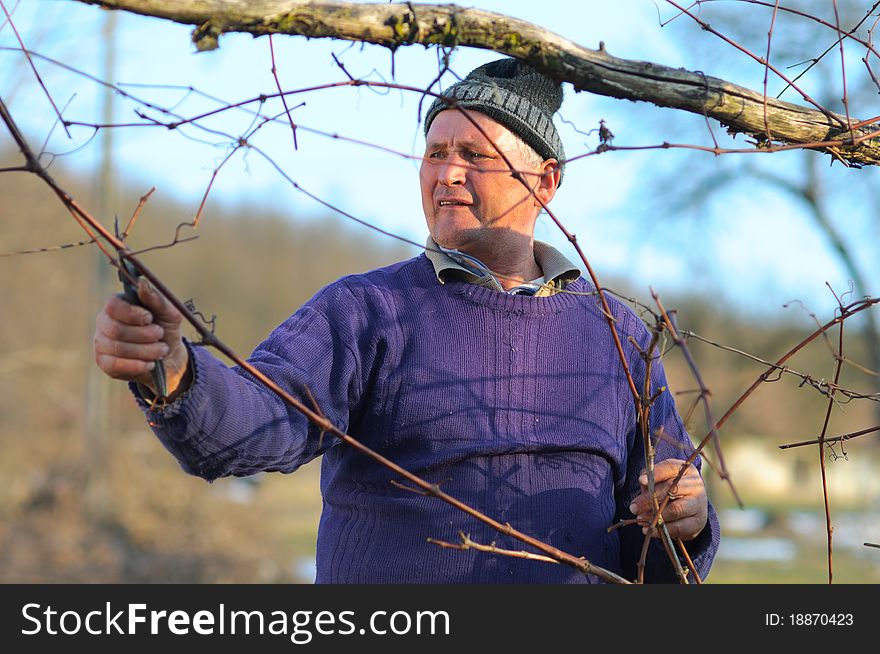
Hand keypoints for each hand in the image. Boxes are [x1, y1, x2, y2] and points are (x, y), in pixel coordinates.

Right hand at [94, 277, 189, 397]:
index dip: (131, 313)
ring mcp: (102, 343)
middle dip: (143, 334)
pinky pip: (114, 365)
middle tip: (160, 335)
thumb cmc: (166, 330)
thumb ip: (156, 299)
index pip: (113, 306)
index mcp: (117, 306)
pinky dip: (136, 365)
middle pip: (116, 329)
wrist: (170, 358)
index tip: (149, 318)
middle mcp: (105, 323)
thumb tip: (142, 283)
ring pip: (118, 348)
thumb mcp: (168, 313)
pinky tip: (150, 364)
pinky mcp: (105, 363)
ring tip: (162, 350)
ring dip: (145, 351)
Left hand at [628, 459, 707, 540]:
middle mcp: (696, 485)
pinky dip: (661, 530)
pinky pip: (678, 527)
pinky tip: (649, 529)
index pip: (671, 468)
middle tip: (633, 507)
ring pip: (675, 510)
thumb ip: (650, 478)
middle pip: (671, 490)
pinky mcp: (698, 522)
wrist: (691, 508)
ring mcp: (699, 504)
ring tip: (640, 518)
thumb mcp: (661, 479)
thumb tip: (642, 482)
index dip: (656, 474)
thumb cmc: (670, 489)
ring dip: (655, 515)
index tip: (641, 481)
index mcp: (686, 470)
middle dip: (649, 498)